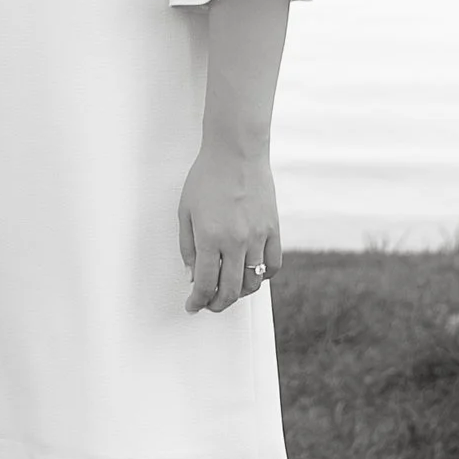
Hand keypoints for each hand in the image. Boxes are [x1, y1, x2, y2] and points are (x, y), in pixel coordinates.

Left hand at [178, 133, 280, 312]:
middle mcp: (236, 241)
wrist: (236, 152)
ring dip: (240, 293)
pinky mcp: (273, 229)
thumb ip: (187, 247)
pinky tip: (252, 273)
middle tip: (209, 304)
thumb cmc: (206, 177)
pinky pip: (273, 264)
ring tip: (229, 290)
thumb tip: (193, 276)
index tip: (193, 306)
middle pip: (230, 291)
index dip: (198, 301)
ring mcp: (258, 237)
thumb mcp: (185, 211)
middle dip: (217, 304)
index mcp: (210, 238)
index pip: (205, 284)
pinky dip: (263, 275)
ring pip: (253, 282)